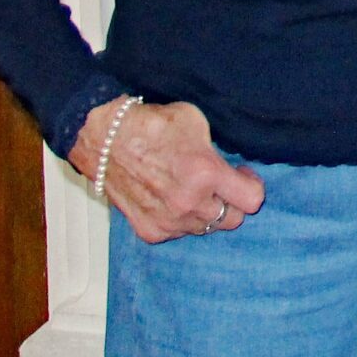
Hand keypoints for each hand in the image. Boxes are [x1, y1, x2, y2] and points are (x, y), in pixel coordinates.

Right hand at [70, 97, 265, 244]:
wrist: (105, 140)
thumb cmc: (151, 126)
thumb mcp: (198, 124)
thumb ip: (218, 152)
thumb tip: (231, 167)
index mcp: (204, 174)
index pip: (252, 200)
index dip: (252, 185)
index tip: (242, 175)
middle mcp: (188, 203)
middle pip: (232, 220)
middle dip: (231, 201)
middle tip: (220, 184)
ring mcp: (168, 221)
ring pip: (206, 228)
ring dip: (206, 212)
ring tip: (194, 190)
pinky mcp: (150, 230)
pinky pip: (180, 232)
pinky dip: (182, 219)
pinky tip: (173, 198)